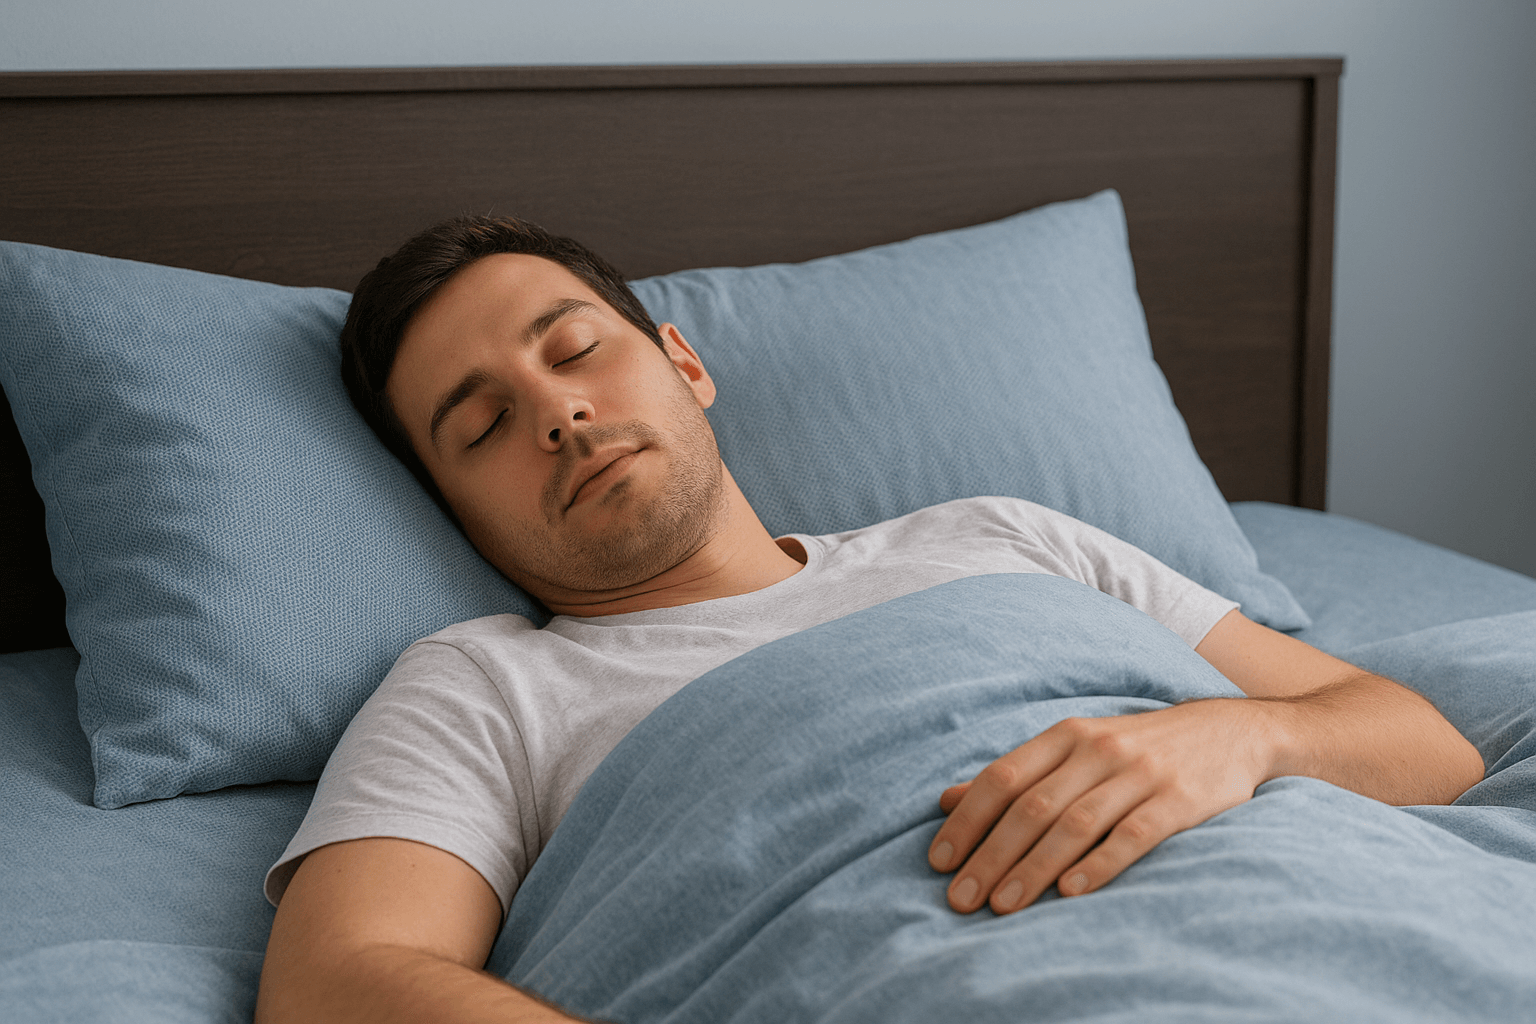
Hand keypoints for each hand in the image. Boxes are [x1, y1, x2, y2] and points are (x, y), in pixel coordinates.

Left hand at [928, 699, 1274, 914]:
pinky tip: (1070, 892)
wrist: (1231, 731)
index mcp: (1066, 736)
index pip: (1002, 777)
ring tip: (1003, 905)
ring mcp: (1140, 775)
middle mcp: (1098, 750)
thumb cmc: (1137, 747)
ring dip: (1034, 868)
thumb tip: (947, 800)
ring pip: (1075, 824)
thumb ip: (1016, 774)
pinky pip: (1133, 836)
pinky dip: (1099, 864)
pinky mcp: (1180, 801)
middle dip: (991, 856)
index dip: (968, 820)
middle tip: (962, 899)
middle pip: (1032, 807)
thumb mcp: (1074, 747)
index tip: (940, 861)